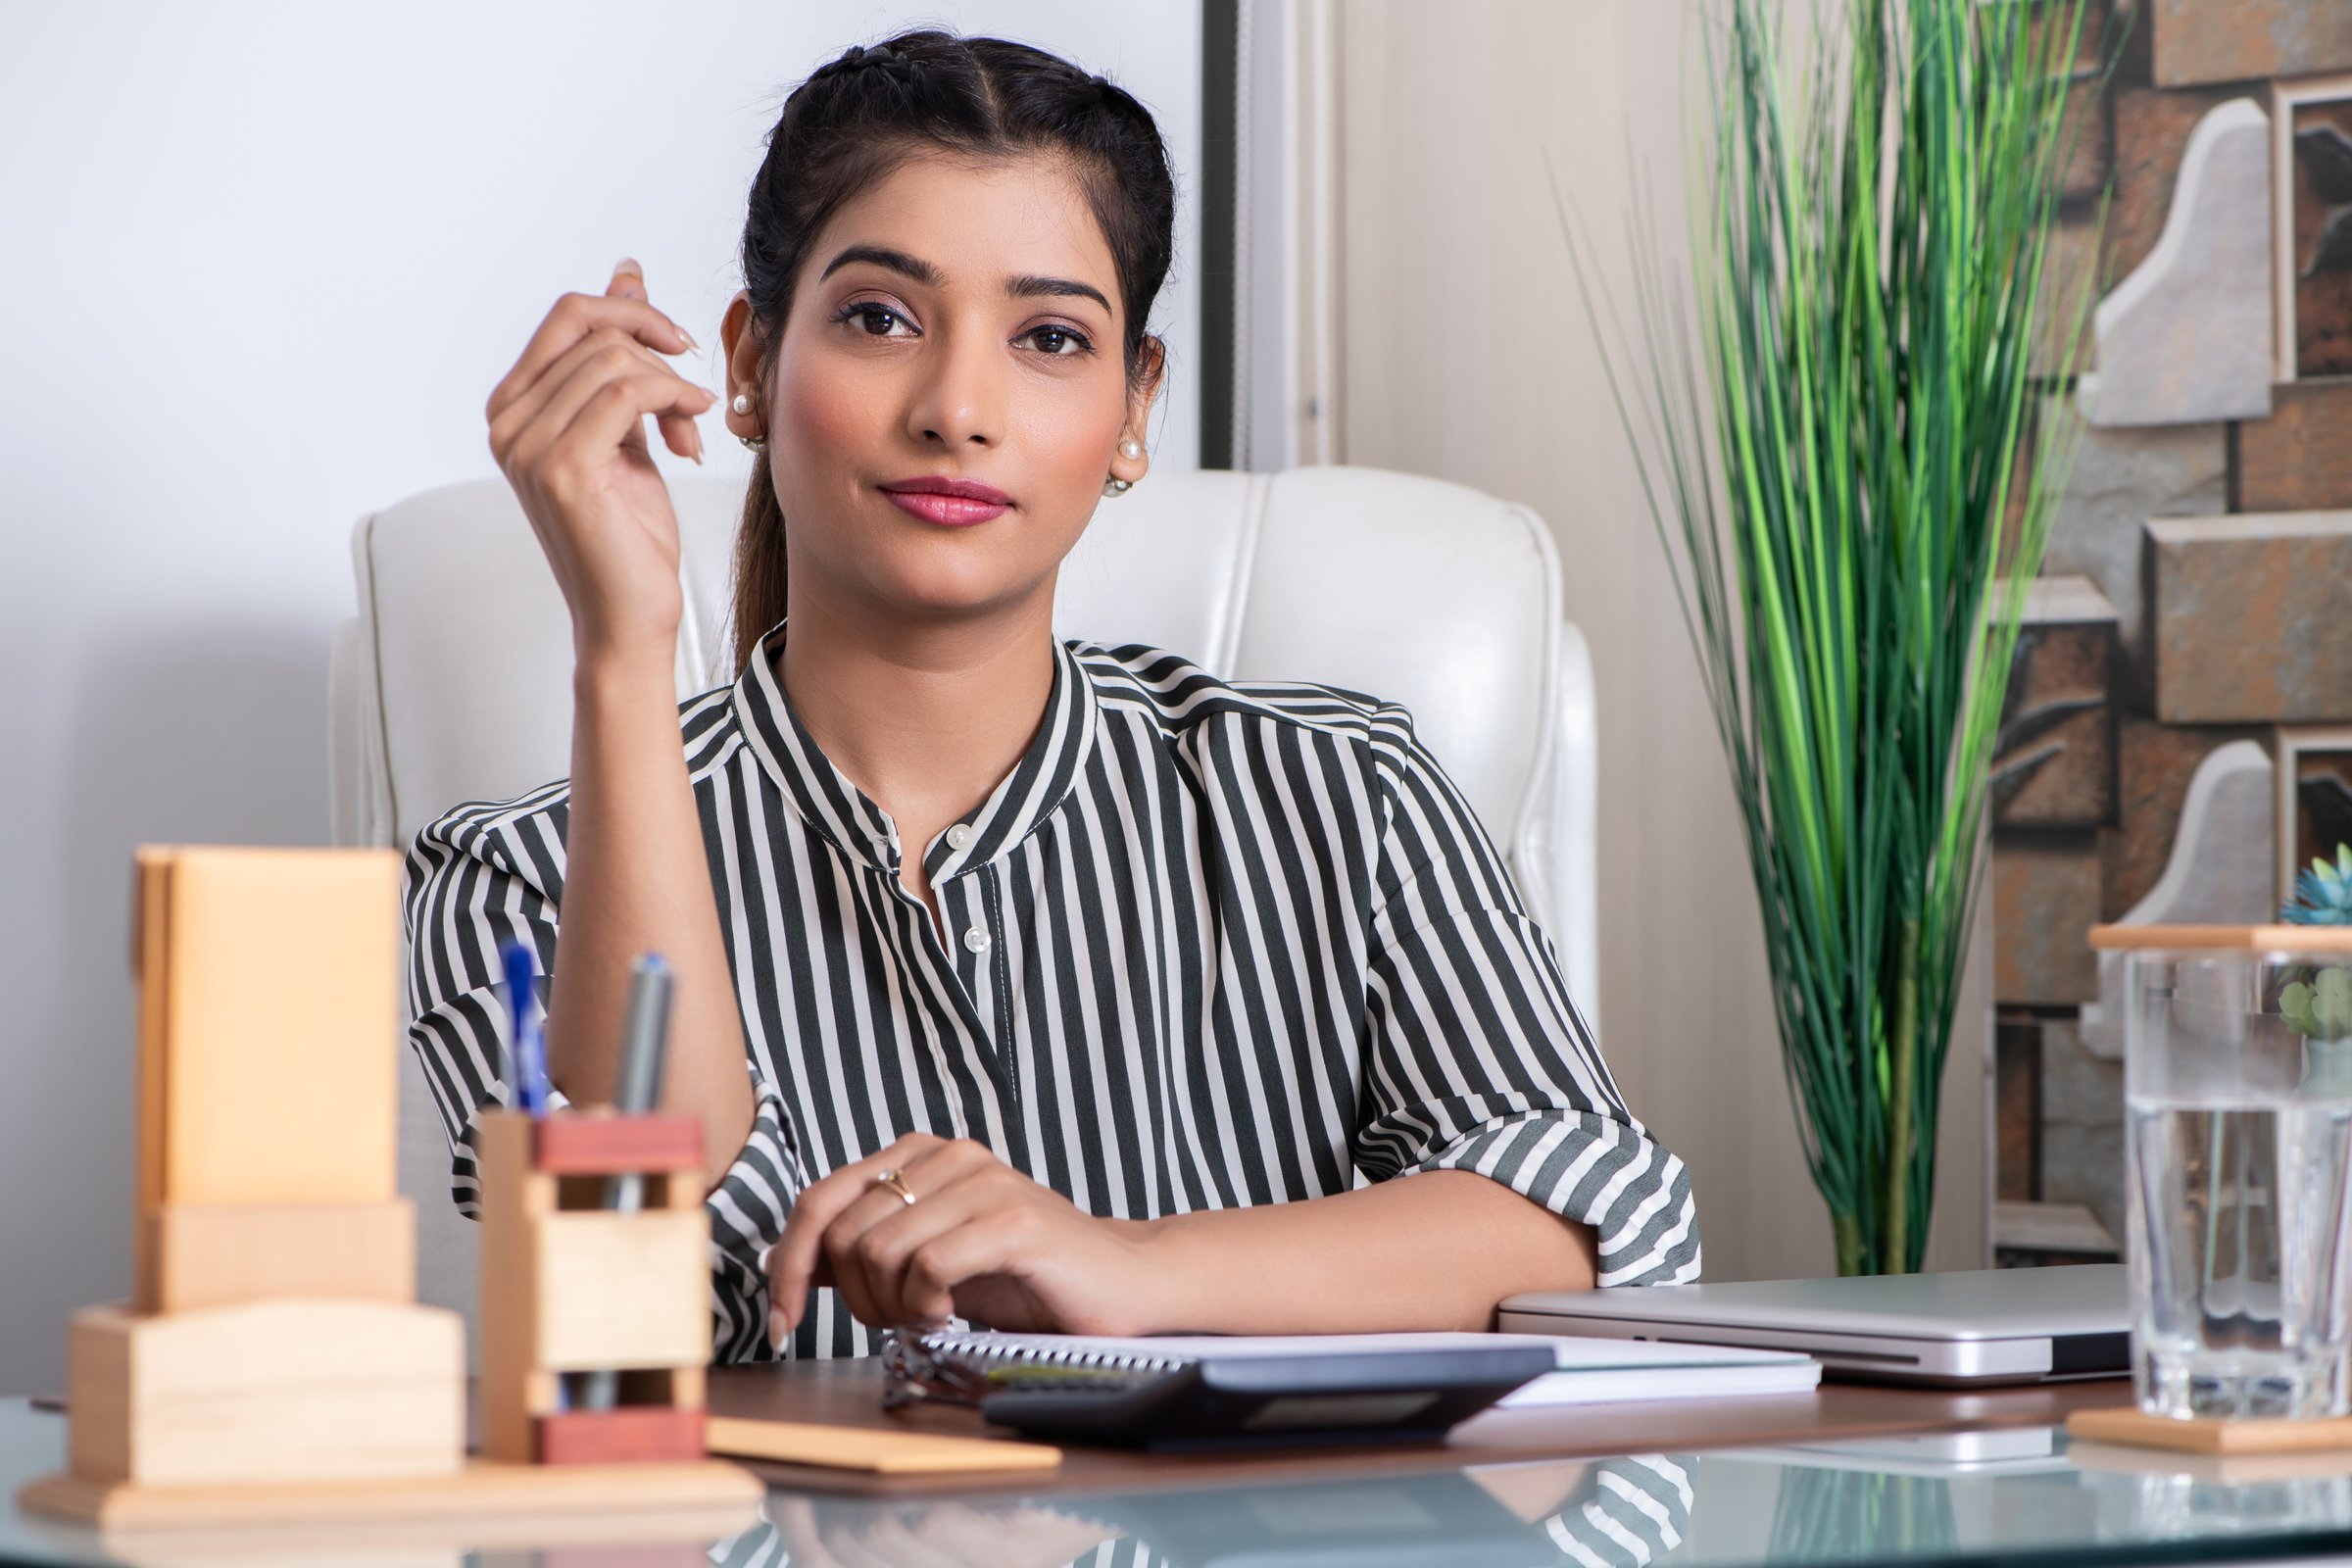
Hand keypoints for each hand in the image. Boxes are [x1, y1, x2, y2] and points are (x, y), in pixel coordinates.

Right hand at [485, 258, 715, 663]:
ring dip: (672, 387)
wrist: (628, 616)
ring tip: (689, 433)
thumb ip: (617, 359)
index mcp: (513, 406)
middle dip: (657, 348)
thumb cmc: (628, 534)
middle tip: (691, 396)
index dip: (632, 312)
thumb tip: (626, 272)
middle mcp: (507, 421)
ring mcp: (527, 445)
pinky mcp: (562, 468)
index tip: (677, 345)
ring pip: (615, 360)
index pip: (569, 315)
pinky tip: (691, 435)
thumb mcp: (627, 429)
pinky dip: (673, 401)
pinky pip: (629, 395)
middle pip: (592, 328)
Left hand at [766, 1133, 1170, 1339]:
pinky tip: (954, 1316)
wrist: (1122, 1283)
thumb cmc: (1024, 1275)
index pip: (819, 1200)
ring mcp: (983, 1181)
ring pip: (878, 1252)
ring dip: (893, 1308)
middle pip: (842, 1234)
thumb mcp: (930, 1260)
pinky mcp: (1014, 1220)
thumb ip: (865, 1252)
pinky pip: (927, 1268)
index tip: (785, 1325)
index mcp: (920, 1155)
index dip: (790, 1268)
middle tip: (899, 1322)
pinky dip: (927, 1307)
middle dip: (854, 1300)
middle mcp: (948, 1155)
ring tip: (932, 1316)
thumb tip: (785, 1261)